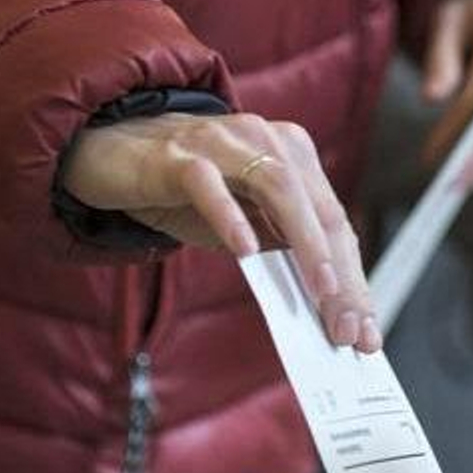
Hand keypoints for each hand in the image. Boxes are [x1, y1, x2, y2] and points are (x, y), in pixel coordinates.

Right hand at [63, 112, 379, 351]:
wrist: (108, 152)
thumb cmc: (180, 192)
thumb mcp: (240, 224)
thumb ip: (278, 248)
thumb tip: (321, 302)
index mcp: (292, 157)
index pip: (334, 222)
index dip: (353, 279)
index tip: (364, 332)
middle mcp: (267, 141)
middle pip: (319, 210)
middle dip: (340, 275)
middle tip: (348, 327)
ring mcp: (225, 143)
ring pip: (280, 189)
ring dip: (307, 246)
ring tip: (321, 292)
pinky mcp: (180, 155)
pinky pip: (211, 186)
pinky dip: (231, 217)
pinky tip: (246, 251)